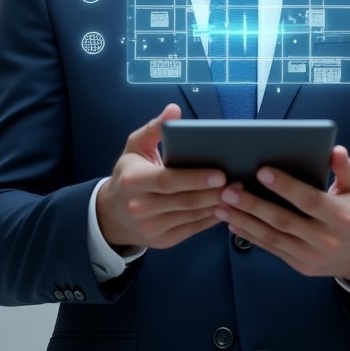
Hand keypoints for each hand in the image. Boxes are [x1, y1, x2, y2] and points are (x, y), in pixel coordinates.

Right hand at [96, 104, 227, 249]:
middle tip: (237, 182)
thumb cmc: (129, 173)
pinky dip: (211, 218)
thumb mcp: (135, 147)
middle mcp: (140, 207)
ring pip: (192, 216)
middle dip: (214, 192)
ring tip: (237, 192)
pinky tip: (225, 206)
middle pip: (185, 201)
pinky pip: (193, 228)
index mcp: (133, 180)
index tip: (220, 173)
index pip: (168, 181)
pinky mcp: (163, 240)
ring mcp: (151, 227)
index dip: (195, 178)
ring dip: (217, 205)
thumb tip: (174, 109)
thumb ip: (154, 128)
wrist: (112, 213)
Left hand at [214, 146, 349, 283]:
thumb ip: (346, 169)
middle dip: (254, 204)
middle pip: (283, 220)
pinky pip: (271, 248)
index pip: (309, 200)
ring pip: (272, 236)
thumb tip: (336, 150)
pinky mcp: (299, 265)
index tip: (261, 170)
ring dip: (244, 220)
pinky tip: (231, 222)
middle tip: (229, 189)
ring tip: (221, 205)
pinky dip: (249, 235)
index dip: (285, 186)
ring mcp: (310, 255)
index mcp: (340, 216)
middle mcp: (325, 238)